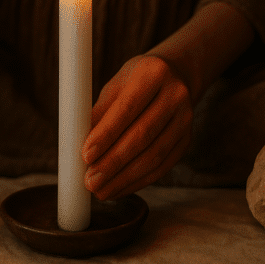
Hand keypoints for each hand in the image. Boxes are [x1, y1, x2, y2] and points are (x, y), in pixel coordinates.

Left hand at [82, 55, 192, 199]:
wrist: (176, 76)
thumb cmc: (136, 81)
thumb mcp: (116, 85)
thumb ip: (100, 112)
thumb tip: (78, 144)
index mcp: (153, 73)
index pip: (127, 108)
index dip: (106, 134)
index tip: (85, 155)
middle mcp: (175, 94)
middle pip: (143, 135)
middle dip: (113, 162)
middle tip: (90, 180)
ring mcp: (185, 118)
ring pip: (154, 155)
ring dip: (124, 177)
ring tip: (100, 190)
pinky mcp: (186, 139)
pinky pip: (162, 166)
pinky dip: (138, 181)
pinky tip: (118, 189)